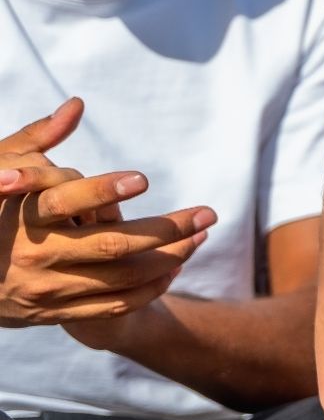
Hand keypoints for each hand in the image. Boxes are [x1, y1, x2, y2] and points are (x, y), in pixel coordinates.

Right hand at [0, 103, 215, 326]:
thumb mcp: (2, 170)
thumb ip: (38, 139)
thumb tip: (76, 105)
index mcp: (21, 217)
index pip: (64, 202)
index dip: (104, 190)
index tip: (144, 178)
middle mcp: (35, 256)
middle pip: (112, 245)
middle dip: (167, 229)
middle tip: (207, 212)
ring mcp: (48, 289)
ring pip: (123, 277)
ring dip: (170, 258)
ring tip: (201, 235)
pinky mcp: (59, 314)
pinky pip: (116, 305)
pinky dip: (151, 288)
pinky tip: (176, 267)